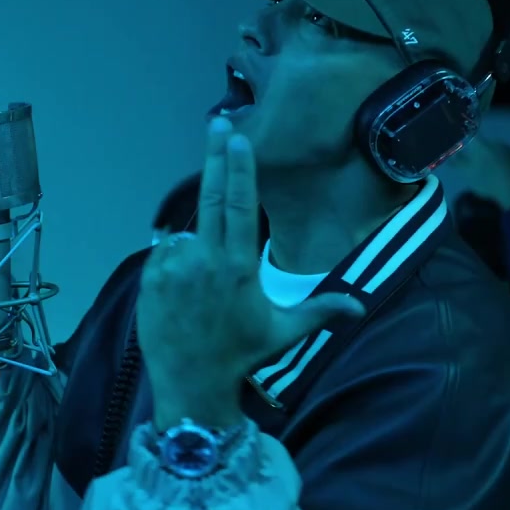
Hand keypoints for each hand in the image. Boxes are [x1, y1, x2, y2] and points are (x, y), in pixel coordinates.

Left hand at [135, 117, 364, 428]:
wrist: (191, 386)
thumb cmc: (241, 356)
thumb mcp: (284, 332)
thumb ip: (321, 311)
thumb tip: (359, 306)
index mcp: (237, 266)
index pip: (239, 204)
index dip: (239, 167)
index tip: (237, 137)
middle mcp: (204, 259)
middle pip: (210, 195)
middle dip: (216, 156)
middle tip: (218, 123)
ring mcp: (172, 268)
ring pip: (186, 235)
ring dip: (196, 244)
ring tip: (204, 286)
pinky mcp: (150, 279)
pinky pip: (164, 255)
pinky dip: (175, 261)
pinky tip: (185, 290)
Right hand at [450, 137, 509, 209]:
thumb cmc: (487, 182)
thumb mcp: (467, 174)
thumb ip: (458, 163)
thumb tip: (450, 155)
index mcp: (482, 145)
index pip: (472, 138)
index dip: (468, 143)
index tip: (466, 151)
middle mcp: (497, 142)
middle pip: (487, 144)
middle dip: (483, 151)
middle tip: (480, 165)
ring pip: (501, 150)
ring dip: (496, 157)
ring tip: (494, 171)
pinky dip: (509, 163)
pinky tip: (508, 174)